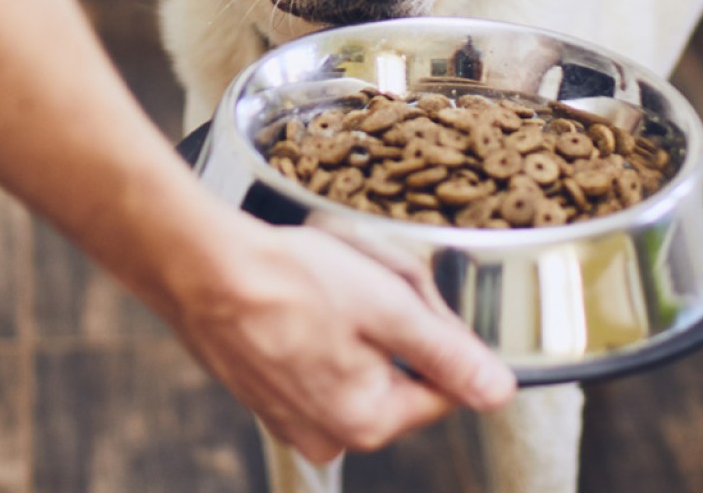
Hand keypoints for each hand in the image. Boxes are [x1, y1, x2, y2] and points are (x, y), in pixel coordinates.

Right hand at [162, 200, 516, 462]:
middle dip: (394, 326)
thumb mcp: (388, 307)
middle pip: (399, 374)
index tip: (412, 297)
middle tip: (365, 282)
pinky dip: (320, 329)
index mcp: (366, 421)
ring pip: (358, 364)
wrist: (203, 268)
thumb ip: (448, 353)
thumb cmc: (291, 281)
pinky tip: (302, 297)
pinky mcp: (266, 392)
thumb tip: (498, 391)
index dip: (439, 335)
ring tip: (328, 286)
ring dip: (357, 325)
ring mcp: (291, 416)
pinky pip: (317, 360)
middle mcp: (328, 433)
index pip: (443, 388)